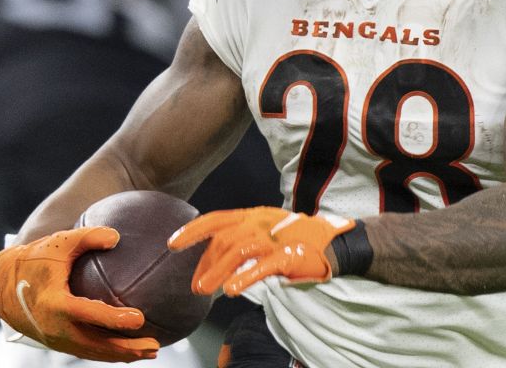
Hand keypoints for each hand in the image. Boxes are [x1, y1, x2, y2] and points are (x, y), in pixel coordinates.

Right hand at [0, 227, 158, 362]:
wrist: (1, 285)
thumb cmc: (34, 259)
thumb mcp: (58, 243)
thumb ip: (87, 237)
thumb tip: (117, 237)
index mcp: (54, 303)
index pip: (88, 315)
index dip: (114, 319)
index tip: (139, 319)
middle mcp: (54, 327)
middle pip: (95, 345)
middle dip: (126, 349)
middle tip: (154, 346)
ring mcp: (55, 338)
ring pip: (93, 352)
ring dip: (121, 356)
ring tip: (149, 352)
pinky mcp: (57, 342)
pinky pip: (86, 351)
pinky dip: (107, 353)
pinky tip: (129, 351)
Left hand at [168, 207, 353, 295]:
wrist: (333, 243)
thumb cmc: (297, 238)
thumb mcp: (266, 231)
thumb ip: (242, 239)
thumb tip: (214, 260)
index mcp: (254, 215)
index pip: (217, 219)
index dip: (192, 230)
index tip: (172, 243)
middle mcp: (261, 222)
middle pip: (224, 240)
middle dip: (205, 264)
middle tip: (197, 286)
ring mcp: (275, 238)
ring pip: (237, 251)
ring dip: (217, 272)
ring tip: (205, 290)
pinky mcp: (288, 255)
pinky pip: (261, 266)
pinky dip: (243, 277)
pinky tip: (231, 290)